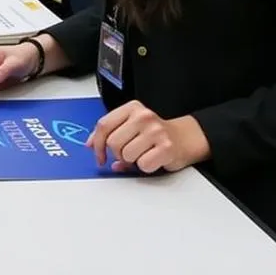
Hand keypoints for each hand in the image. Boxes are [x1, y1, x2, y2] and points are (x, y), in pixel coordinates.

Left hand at [87, 101, 209, 173]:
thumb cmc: (154, 133)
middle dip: (117, 154)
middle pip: (113, 142)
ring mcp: (155, 131)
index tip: (97, 154)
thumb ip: (111, 132)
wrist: (184, 137)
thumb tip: (91, 145)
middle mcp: (143, 116)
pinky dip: (145, 167)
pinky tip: (152, 159)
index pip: (104, 124)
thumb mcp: (131, 125)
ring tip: (142, 154)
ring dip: (132, 161)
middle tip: (128, 154)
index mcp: (132, 108)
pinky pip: (143, 165)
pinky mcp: (166, 147)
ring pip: (126, 155)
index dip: (96, 143)